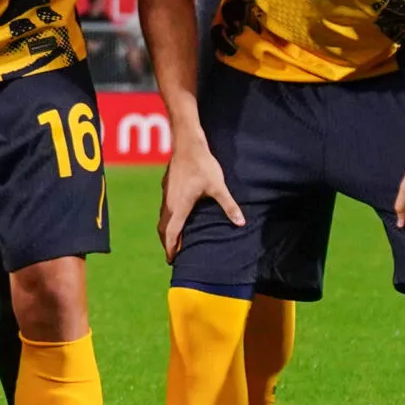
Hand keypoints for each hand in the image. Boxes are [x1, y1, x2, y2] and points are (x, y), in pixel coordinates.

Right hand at [157, 129, 242, 261]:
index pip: (172, 234)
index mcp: (180, 207)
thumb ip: (229, 206)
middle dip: (167, 243)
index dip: (171, 248)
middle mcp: (169, 203)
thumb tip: (241, 223)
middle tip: (172, 254)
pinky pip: (165, 208)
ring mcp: (166, 194)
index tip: (172, 260)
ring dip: (167, 231)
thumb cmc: (202, 165)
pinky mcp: (167, 187)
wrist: (186, 144)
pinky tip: (177, 216)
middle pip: (163, 229)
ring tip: (175, 239)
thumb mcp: (218, 187)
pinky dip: (168, 219)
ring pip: (163, 218)